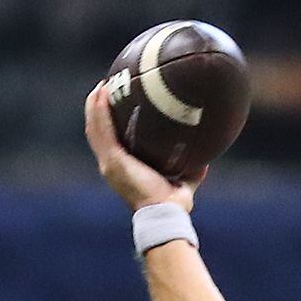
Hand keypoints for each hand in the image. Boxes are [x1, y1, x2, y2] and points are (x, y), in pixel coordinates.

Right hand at [84, 82, 198, 212]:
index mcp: (122, 170)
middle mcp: (110, 166)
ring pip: (95, 128)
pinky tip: (102, 93)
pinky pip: (102, 129)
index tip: (114, 106)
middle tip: (105, 90)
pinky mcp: (112, 159)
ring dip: (95, 105)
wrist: (165, 214)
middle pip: (98, 132)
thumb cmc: (173, 206)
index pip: (110, 142)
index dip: (108, 125)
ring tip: (101, 86)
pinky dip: (99, 111)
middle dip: (98, 110)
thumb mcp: (183, 184)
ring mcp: (109, 162)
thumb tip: (205, 160)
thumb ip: (191, 171)